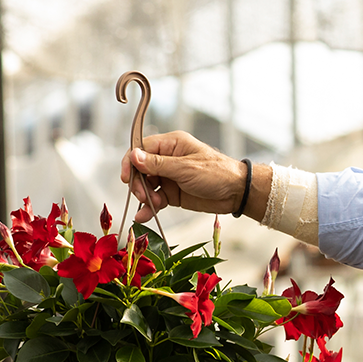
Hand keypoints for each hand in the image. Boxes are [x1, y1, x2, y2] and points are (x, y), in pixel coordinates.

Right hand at [119, 131, 268, 222]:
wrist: (236, 193)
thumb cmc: (217, 173)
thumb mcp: (186, 168)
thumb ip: (158, 164)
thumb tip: (134, 156)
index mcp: (171, 145)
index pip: (142, 149)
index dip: (130, 162)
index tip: (126, 177)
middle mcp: (167, 159)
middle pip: (141, 169)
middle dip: (138, 183)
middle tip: (143, 196)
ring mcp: (169, 177)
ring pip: (146, 186)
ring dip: (144, 197)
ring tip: (152, 205)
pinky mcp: (172, 193)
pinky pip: (155, 200)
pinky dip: (148, 208)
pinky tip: (144, 217)